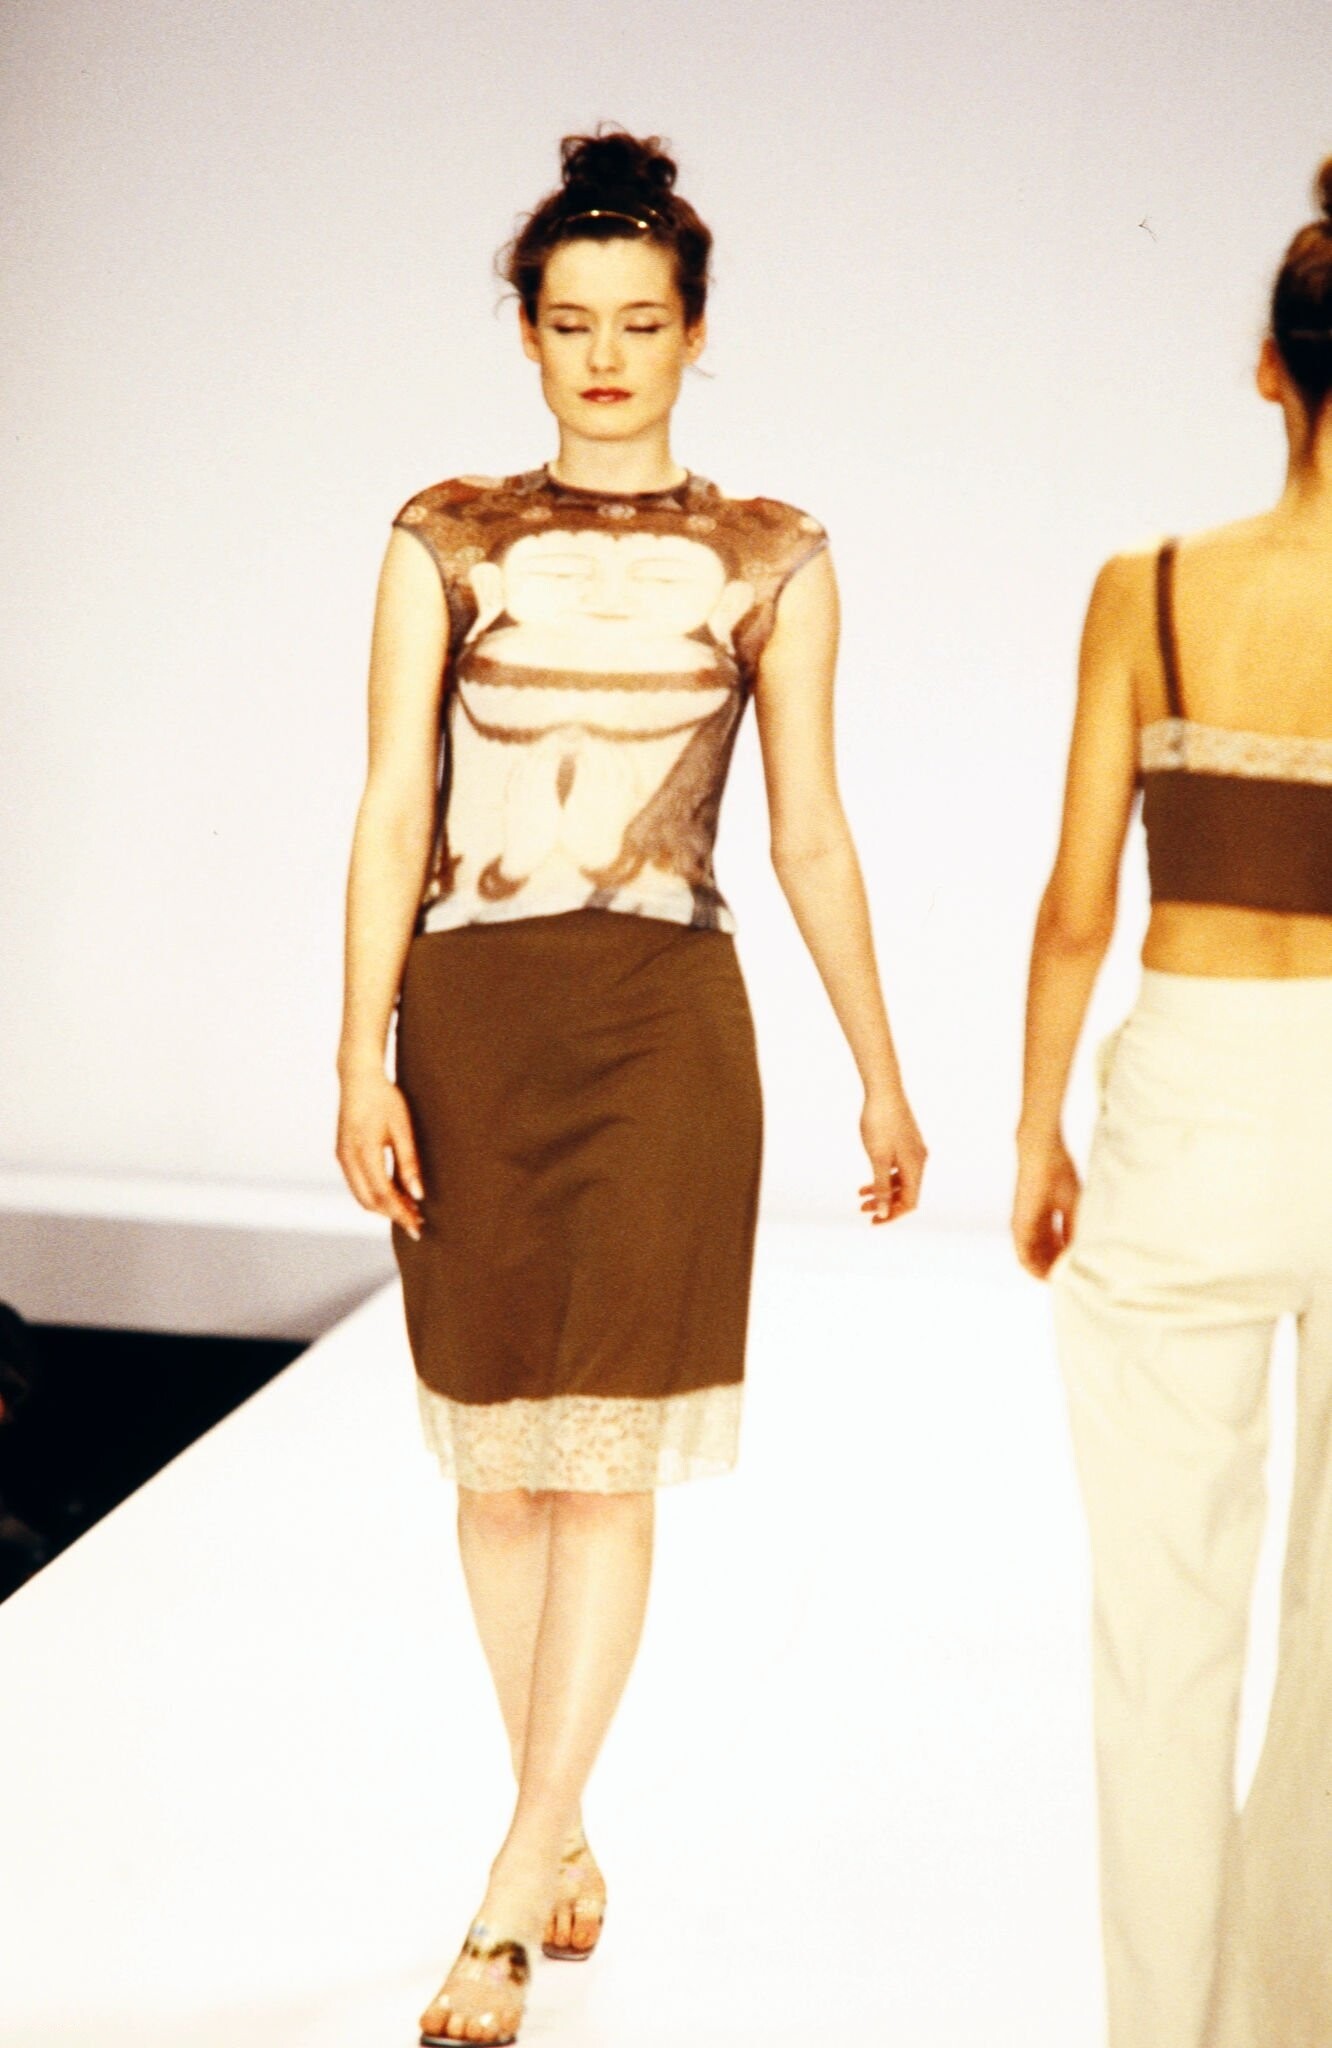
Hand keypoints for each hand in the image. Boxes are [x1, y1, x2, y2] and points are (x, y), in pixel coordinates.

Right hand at [336, 1069, 424, 1239]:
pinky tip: (394, 1194)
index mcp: (363, 1151)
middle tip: (417, 1222)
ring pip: (361, 1196)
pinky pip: (357, 1184)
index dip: (400, 1213)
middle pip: (369, 1201)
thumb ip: (409, 1162)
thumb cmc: (385, 1098)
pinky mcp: (343, 1154)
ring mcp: (342, 1157)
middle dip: (393, 1215)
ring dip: (383, 1207)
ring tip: (409, 1210)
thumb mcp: (402, 1128)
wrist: (359, 1078)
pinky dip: (374, 1195)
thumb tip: (417, 1195)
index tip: (418, 1227)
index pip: (382, 1195)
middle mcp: (348, 1158)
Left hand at [858, 1089, 926, 1224]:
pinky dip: (884, 1175)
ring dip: (882, 1190)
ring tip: (860, 1194)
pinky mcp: (906, 1142)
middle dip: (885, 1204)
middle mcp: (919, 1160)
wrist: (884, 1090)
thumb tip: (884, 1213)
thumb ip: (882, 1187)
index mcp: (915, 1166)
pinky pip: (898, 1167)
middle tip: (862, 1210)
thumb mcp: (878, 1159)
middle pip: (906, 1193)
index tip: (873, 1221)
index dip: (892, 1215)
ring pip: (901, 1180)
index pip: (909, 1202)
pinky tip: (869, 1177)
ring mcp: (914, 1150)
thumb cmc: (880, 1122)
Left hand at [1011, 1134, 1079, 1277]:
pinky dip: (1036, 1268)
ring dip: (1047, 1272)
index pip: (1053, 1247)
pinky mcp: (1018, 1227)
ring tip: (1064, 1285)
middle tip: (1072, 1284)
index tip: (1077, 1272)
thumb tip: (1083, 1251)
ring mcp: (1022, 1227)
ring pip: (1032, 1260)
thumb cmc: (1059, 1174)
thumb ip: (1074, 1229)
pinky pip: (1024, 1256)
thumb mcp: (1073, 1206)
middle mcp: (1030, 1226)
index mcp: (1043, 1219)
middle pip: (1043, 1256)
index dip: (1064, 1261)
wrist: (1043, 1156)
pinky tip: (1050, 1276)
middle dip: (1057, 1270)